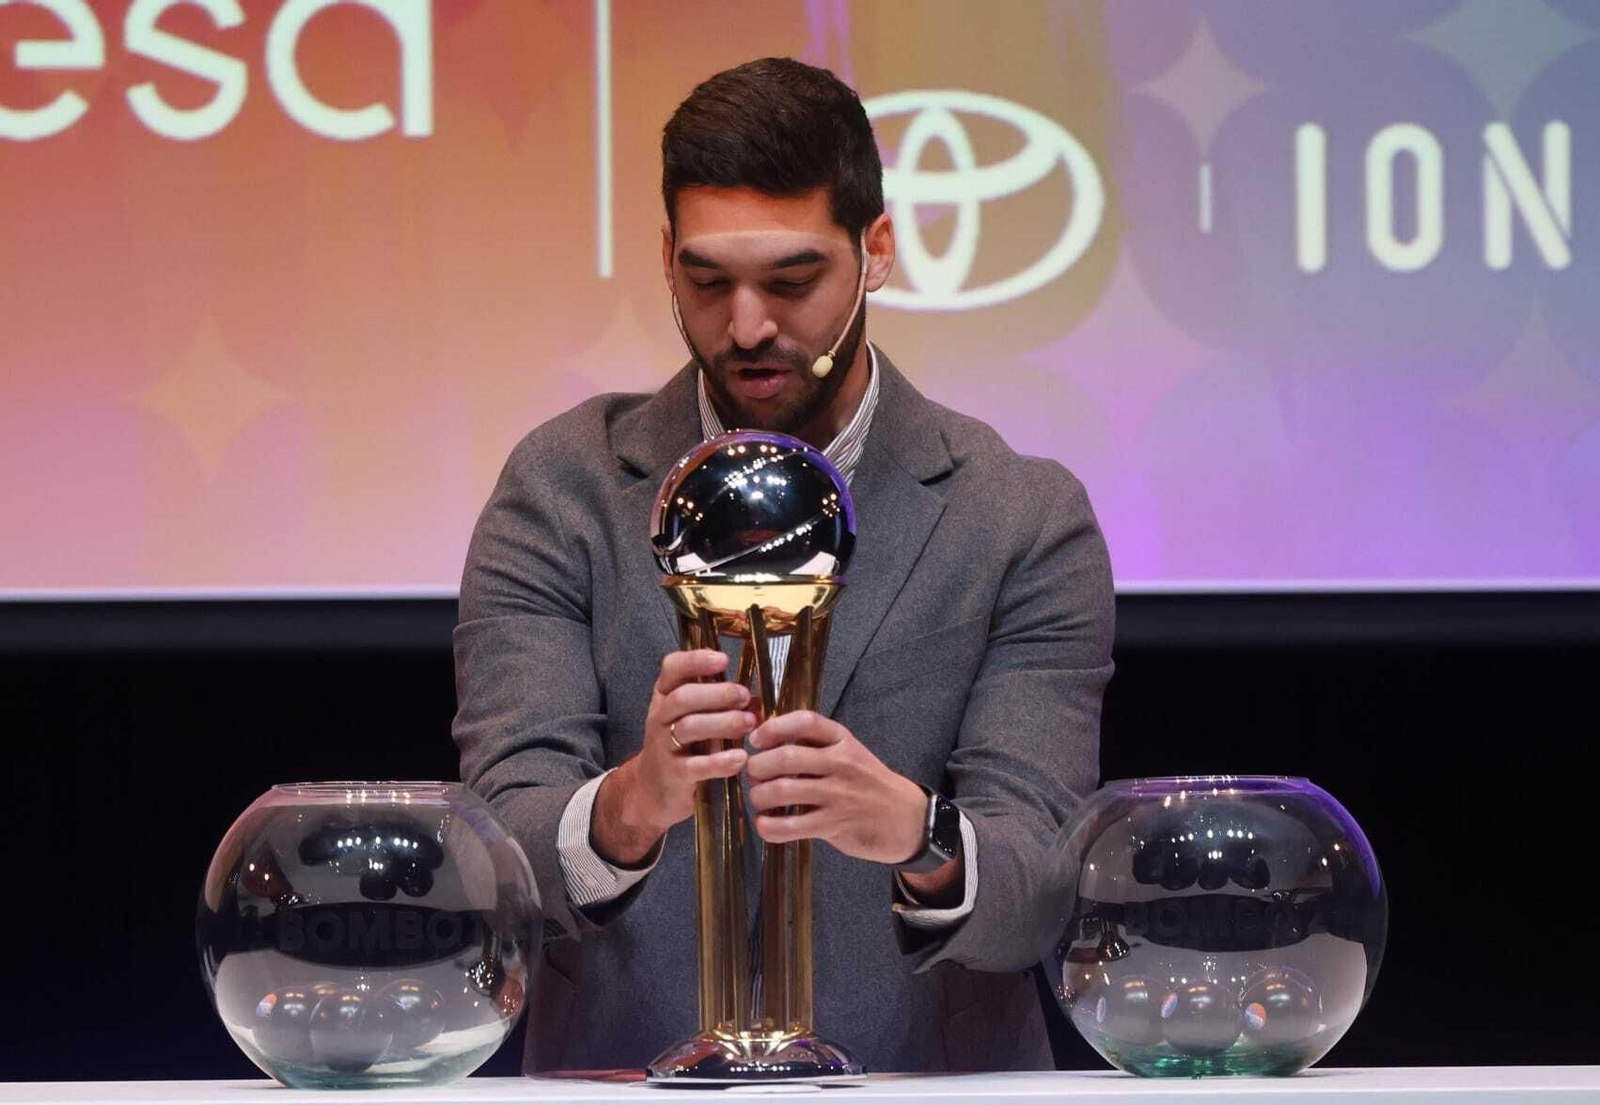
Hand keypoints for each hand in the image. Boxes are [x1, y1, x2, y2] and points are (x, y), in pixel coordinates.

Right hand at [592, 649, 755, 865]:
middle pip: (683, 697)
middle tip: (744, 696)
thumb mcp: (698, 720)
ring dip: (723, 723)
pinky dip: (720, 762)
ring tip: (749, 723)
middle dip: (717, 694)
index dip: (695, 660)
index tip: (723, 660)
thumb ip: (722, 707)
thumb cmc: (684, 747)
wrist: (654, 790)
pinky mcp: (672, 775)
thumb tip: (758, 699)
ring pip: (689, 728)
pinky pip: (695, 766)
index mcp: (666, 697)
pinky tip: (740, 758)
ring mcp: (663, 747)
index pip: (672, 669)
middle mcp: (660, 718)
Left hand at [744, 710, 926, 864]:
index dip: (773, 727)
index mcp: (843, 740)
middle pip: (785, 757)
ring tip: (760, 799)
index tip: (756, 740)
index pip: (805, 722)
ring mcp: (838, 796)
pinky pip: (788, 826)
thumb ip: (814, 743)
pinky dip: (767, 826)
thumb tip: (765, 737)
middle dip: (757, 767)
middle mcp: (841, 764)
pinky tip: (765, 823)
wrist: (904, 817)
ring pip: (781, 791)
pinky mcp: (833, 826)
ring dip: (759, 796)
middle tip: (754, 775)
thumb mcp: (849, 751)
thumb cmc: (867, 782)